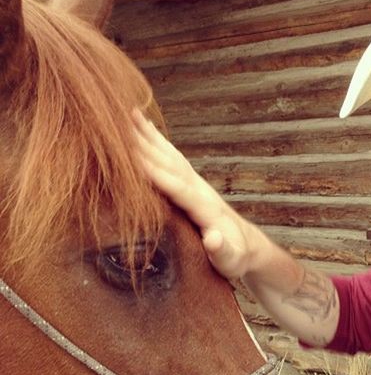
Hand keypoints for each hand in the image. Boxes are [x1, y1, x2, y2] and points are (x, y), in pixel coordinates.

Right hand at [132, 109, 258, 278]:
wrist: (248, 248)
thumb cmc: (236, 259)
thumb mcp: (232, 261)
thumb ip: (223, 252)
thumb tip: (214, 239)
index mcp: (206, 209)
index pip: (179, 189)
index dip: (158, 175)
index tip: (134, 161)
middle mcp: (200, 190)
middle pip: (170, 164)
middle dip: (146, 147)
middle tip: (118, 125)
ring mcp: (196, 184)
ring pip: (169, 155)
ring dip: (148, 136)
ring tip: (126, 113)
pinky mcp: (191, 183)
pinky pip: (171, 157)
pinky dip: (156, 140)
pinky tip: (143, 125)